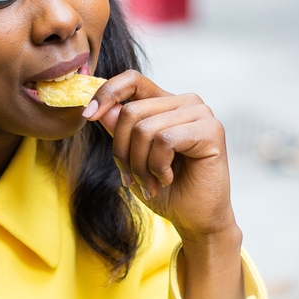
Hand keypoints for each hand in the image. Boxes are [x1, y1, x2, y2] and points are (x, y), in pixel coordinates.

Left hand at [84, 70, 244, 298]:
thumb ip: (119, 131)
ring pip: (145, 128)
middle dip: (122, 151)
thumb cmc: (166, 189)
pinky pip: (164, 140)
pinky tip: (167, 178)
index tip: (87, 116)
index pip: (131, 80)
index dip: (106, 93)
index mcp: (165, 103)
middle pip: (131, 111)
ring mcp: (200, 113)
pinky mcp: (211, 130)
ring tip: (151, 183)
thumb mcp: (131, 158)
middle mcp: (185, 102)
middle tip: (132, 178)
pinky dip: (158, 165)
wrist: (195, 218)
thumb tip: (102, 110)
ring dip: (140, 164)